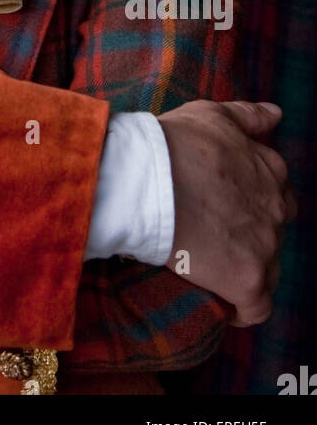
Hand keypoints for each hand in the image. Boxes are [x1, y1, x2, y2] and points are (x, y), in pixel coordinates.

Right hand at [158, 100, 296, 326]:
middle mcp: (276, 208)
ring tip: (215, 270)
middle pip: (275, 232)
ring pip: (270, 269)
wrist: (147, 179)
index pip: (278, 194)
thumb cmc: (173, 143)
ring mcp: (265, 246)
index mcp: (270, 170)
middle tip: (217, 236)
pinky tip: (226, 306)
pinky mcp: (247, 281)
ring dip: (248, 270)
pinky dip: (244, 310)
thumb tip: (277, 115)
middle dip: (253, 236)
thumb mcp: (212, 114)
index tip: (228, 208)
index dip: (252, 203)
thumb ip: (249, 115)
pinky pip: (257, 308)